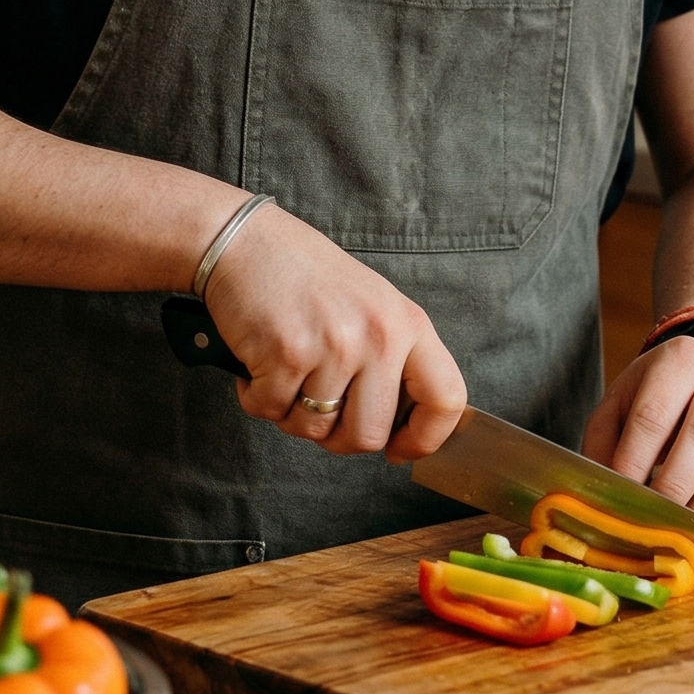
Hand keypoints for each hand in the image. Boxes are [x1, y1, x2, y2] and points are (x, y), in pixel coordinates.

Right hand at [200, 201, 467, 461]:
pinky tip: (259, 361)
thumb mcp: (373, 308)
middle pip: (369, 436)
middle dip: (336, 437)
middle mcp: (380, 335)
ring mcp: (336, 344)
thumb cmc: (307, 279)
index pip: (447, 398)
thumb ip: (392, 360)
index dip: (424, 439)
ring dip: (291, 413)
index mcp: (410, 325)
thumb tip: (398, 430)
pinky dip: (257, 397)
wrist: (246, 243)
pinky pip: (271, 411)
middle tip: (316, 407)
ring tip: (286, 370)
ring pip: (315, 430)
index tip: (398, 450)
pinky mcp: (288, 352)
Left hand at [580, 336, 693, 531]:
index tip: (620, 497)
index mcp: (681, 360)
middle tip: (651, 521)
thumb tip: (602, 492)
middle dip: (674, 488)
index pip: (654, 415)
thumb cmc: (661, 391)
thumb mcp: (623, 399)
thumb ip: (605, 441)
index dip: (634, 461)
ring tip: (682, 534)